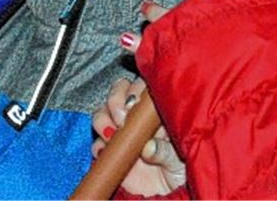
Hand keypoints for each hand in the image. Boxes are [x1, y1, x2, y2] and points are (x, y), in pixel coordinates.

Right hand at [91, 78, 185, 195]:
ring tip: (112, 133)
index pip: (141, 87)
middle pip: (118, 94)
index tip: (134, 103)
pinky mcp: (109, 153)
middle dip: (115, 101)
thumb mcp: (179, 160)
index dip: (134, 90)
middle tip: (122, 117)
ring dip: (103, 120)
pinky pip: (96, 143)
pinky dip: (97, 145)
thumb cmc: (180, 173)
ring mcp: (121, 134)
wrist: (166, 196)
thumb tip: (149, 147)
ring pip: (102, 113)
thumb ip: (165, 151)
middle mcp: (136, 118)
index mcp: (155, 112)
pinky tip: (106, 150)